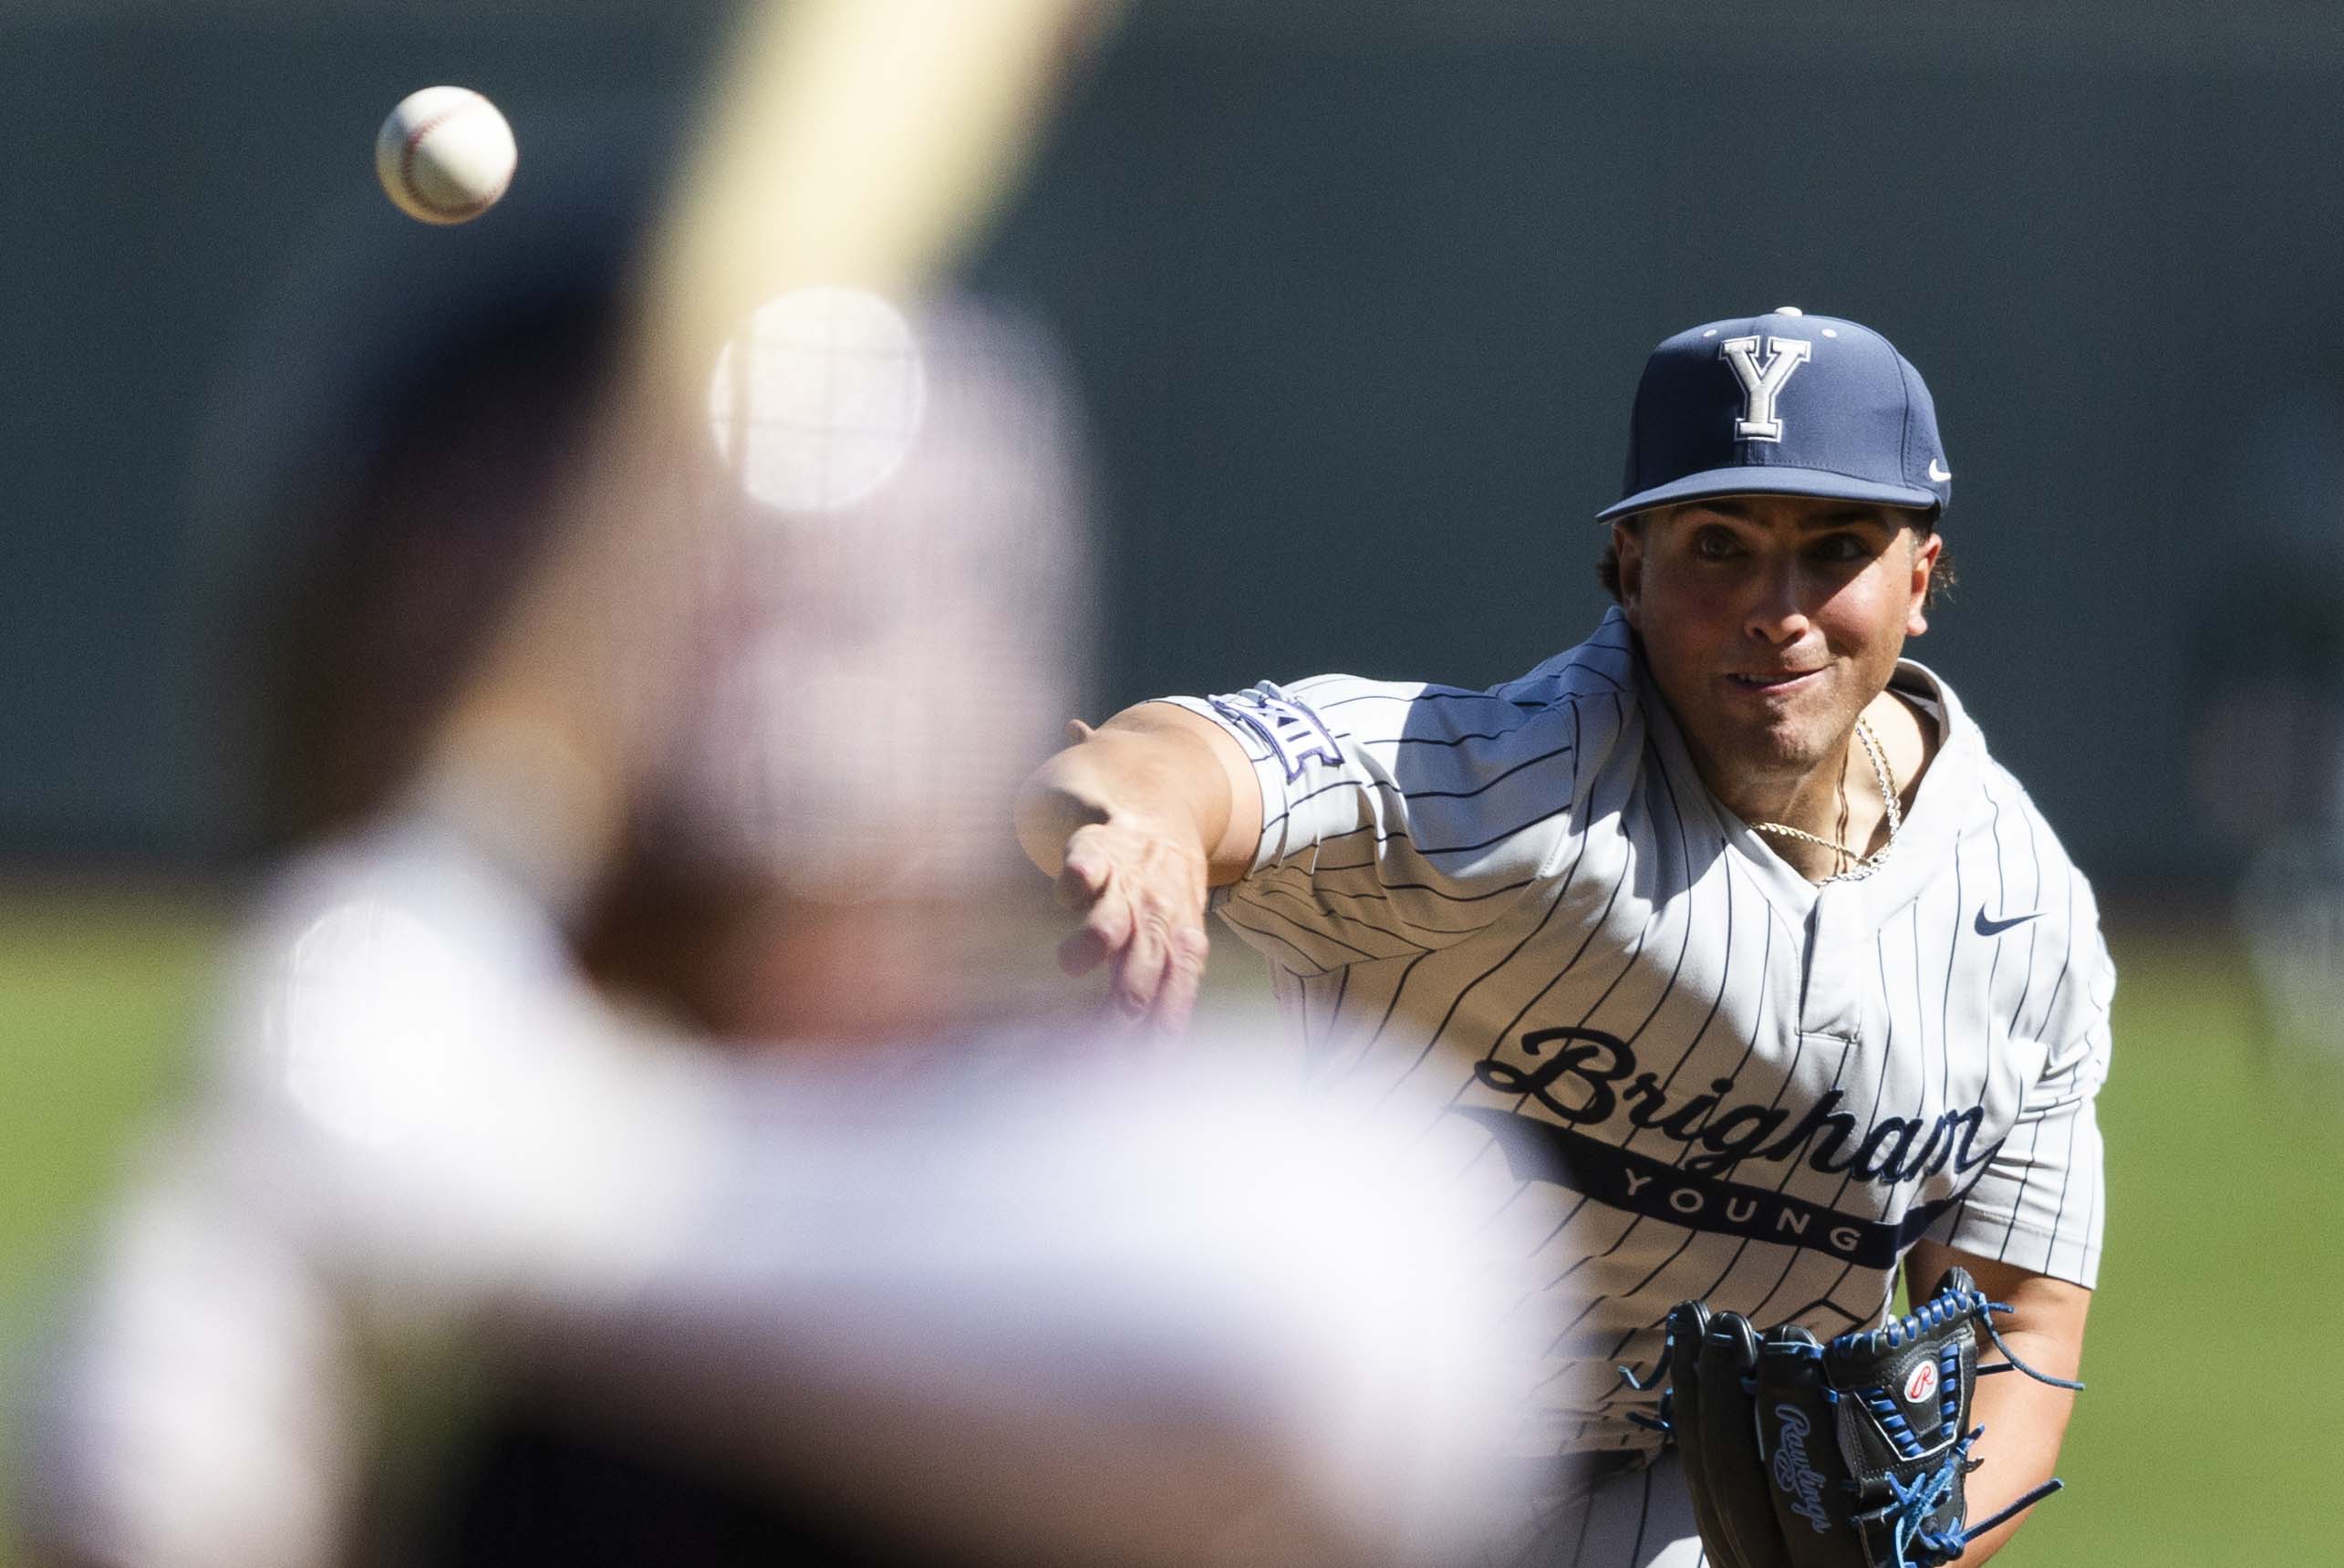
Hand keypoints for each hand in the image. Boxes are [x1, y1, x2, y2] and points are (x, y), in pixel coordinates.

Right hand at [1053, 811, 1212, 1034]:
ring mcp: (1126, 887)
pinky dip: (1078, 879)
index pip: (1170, 1012)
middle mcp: (1155, 922)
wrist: (1164, 820)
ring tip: (1072, 964)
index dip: (1149, 1048)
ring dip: (1096, 943)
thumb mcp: (1179, 945)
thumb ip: (1170, 994)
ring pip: (1113, 922)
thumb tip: (1158, 1055)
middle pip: (1140, 978)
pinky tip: (1072, 892)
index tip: (1126, 1081)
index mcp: (1178, 952)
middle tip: (1089, 1049)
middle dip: (1119, 1015)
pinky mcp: (1097, 851)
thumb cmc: (1165, 899)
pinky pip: (1086, 867)